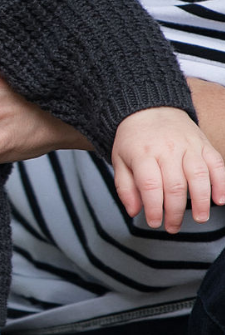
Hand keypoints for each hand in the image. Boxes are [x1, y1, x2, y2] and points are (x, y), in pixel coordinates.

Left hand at [111, 108, 224, 232]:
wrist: (150, 108)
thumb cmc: (134, 139)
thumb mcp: (119, 160)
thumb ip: (125, 187)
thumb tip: (134, 211)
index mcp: (143, 154)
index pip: (150, 186)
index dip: (154, 208)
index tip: (155, 223)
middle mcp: (167, 149)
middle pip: (175, 185)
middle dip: (175, 211)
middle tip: (173, 227)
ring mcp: (188, 146)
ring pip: (198, 176)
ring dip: (202, 201)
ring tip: (200, 218)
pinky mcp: (203, 144)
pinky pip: (216, 163)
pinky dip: (221, 183)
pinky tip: (220, 200)